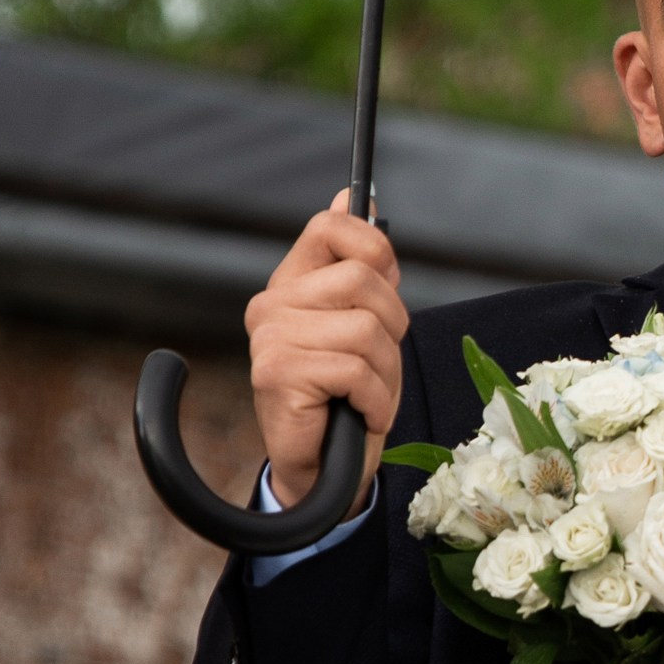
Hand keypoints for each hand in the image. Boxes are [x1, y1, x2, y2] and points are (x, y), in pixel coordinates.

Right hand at [245, 201, 409, 508]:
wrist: (323, 470)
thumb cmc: (347, 398)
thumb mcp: (367, 325)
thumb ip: (363, 265)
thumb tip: (356, 193)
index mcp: (291, 284)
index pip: (331, 226)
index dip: (374, 248)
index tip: (386, 281)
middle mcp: (271, 304)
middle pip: (362, 278)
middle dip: (392, 324)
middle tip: (377, 363)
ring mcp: (270, 338)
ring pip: (366, 328)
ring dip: (385, 370)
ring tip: (366, 394)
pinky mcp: (276, 373)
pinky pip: (356, 370)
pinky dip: (375, 400)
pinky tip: (359, 415)